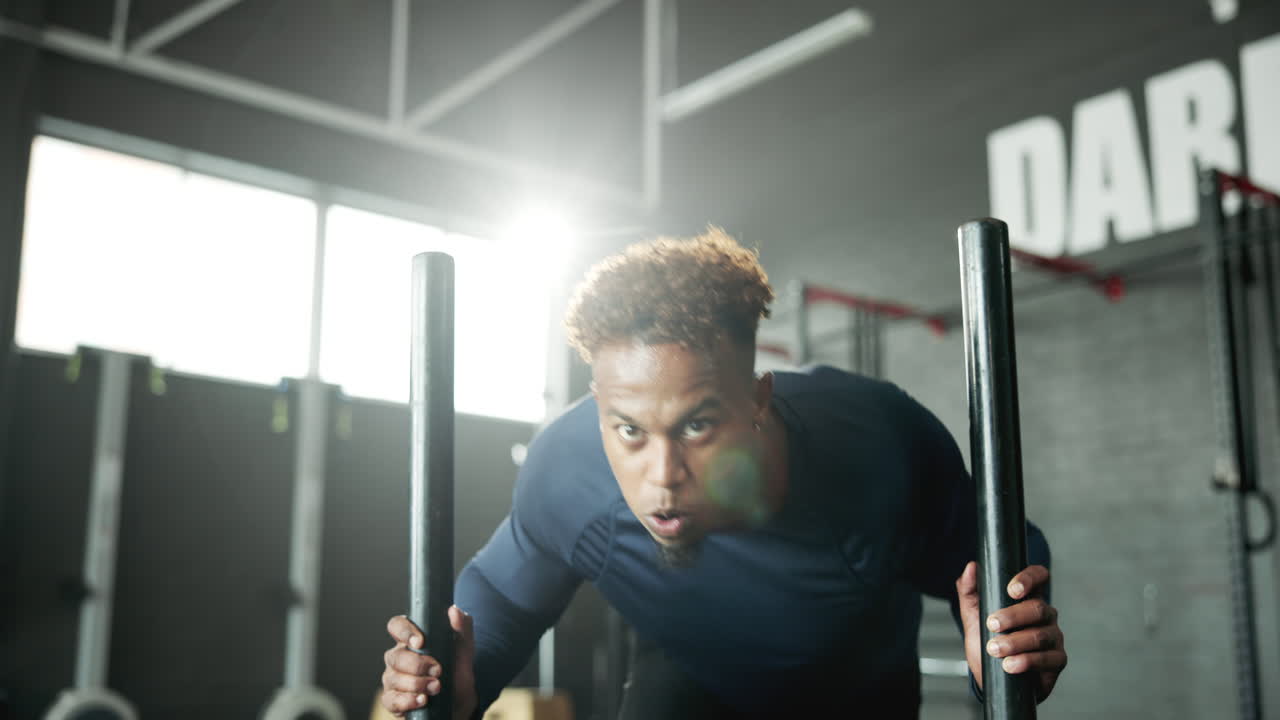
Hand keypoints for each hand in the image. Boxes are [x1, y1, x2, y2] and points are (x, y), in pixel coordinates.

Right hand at [381, 605, 476, 718]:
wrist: (460, 700)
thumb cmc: (457, 670)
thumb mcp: (464, 648)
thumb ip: (462, 627)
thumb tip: (454, 611)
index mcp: (412, 639)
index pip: (397, 626)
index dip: (404, 631)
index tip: (420, 642)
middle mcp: (398, 657)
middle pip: (395, 655)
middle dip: (418, 664)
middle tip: (438, 670)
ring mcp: (393, 678)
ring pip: (393, 678)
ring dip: (417, 683)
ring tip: (436, 687)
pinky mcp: (393, 700)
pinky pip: (391, 700)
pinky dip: (407, 700)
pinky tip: (422, 700)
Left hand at [956, 562, 1065, 701]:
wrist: (990, 676)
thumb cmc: (985, 642)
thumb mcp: (972, 615)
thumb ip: (969, 591)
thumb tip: (971, 567)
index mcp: (1027, 598)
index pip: (1039, 576)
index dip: (1029, 578)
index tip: (1011, 590)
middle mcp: (1045, 614)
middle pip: (1037, 607)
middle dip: (1012, 616)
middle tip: (991, 625)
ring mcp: (1053, 637)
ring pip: (1040, 634)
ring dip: (1014, 642)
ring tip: (994, 649)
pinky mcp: (1057, 660)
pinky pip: (1048, 658)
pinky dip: (1026, 661)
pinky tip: (1010, 665)